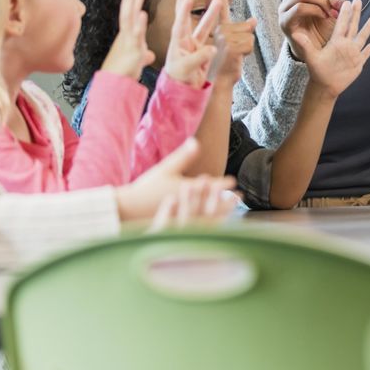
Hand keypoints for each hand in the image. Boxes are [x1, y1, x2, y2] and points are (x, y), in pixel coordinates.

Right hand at [101, 0, 156, 78]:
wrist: (114, 89)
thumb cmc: (124, 74)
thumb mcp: (137, 61)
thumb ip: (143, 54)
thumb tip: (149, 54)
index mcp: (127, 35)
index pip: (129, 12)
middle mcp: (126, 36)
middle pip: (127, 9)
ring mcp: (128, 42)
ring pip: (130, 19)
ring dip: (135, 4)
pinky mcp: (133, 52)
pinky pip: (136, 37)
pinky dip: (140, 25)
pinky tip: (143, 14)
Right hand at [116, 138, 238, 223]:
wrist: (129, 209)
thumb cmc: (147, 188)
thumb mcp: (166, 169)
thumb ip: (183, 156)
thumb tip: (196, 141)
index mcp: (187, 191)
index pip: (210, 186)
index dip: (223, 183)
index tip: (234, 181)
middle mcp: (188, 206)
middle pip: (214, 203)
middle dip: (227, 200)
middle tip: (240, 198)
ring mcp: (184, 218)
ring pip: (209, 217)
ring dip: (221, 213)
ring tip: (231, 211)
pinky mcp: (179, 228)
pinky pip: (199, 228)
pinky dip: (210, 225)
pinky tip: (215, 224)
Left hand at [163, 0, 221, 86]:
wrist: (184, 92)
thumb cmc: (180, 80)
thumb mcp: (186, 69)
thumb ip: (198, 58)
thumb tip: (213, 48)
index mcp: (177, 43)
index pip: (180, 24)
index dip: (183, 11)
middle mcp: (185, 41)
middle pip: (186, 18)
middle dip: (186, 3)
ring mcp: (195, 46)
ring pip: (204, 26)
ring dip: (211, 14)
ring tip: (218, 1)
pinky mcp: (204, 52)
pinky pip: (213, 38)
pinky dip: (221, 30)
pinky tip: (228, 23)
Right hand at [209, 0, 256, 84]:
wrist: (220, 81)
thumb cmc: (227, 64)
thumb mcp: (235, 45)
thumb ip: (242, 30)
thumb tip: (254, 19)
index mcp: (219, 29)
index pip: (221, 10)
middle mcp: (220, 31)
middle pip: (246, 27)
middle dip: (246, 40)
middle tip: (234, 53)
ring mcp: (224, 38)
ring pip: (250, 35)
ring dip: (247, 48)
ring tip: (235, 56)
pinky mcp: (231, 46)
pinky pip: (250, 44)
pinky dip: (248, 53)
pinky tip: (237, 59)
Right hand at [272, 0, 342, 59]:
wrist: (320, 55)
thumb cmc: (325, 31)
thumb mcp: (334, 14)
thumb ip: (335, 3)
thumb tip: (336, 0)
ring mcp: (286, 8)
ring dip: (319, 3)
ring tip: (328, 14)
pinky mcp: (285, 22)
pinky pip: (301, 8)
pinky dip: (316, 12)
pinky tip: (322, 17)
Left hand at [303, 0, 369, 97]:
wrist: (324, 86)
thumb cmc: (317, 71)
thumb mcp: (311, 56)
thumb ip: (305, 44)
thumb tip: (295, 33)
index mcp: (336, 41)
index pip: (341, 24)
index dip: (343, 13)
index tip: (345, 1)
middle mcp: (345, 45)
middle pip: (353, 26)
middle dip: (356, 14)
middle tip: (358, 0)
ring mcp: (352, 54)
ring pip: (362, 38)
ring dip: (367, 29)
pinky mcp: (357, 64)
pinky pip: (364, 55)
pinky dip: (368, 50)